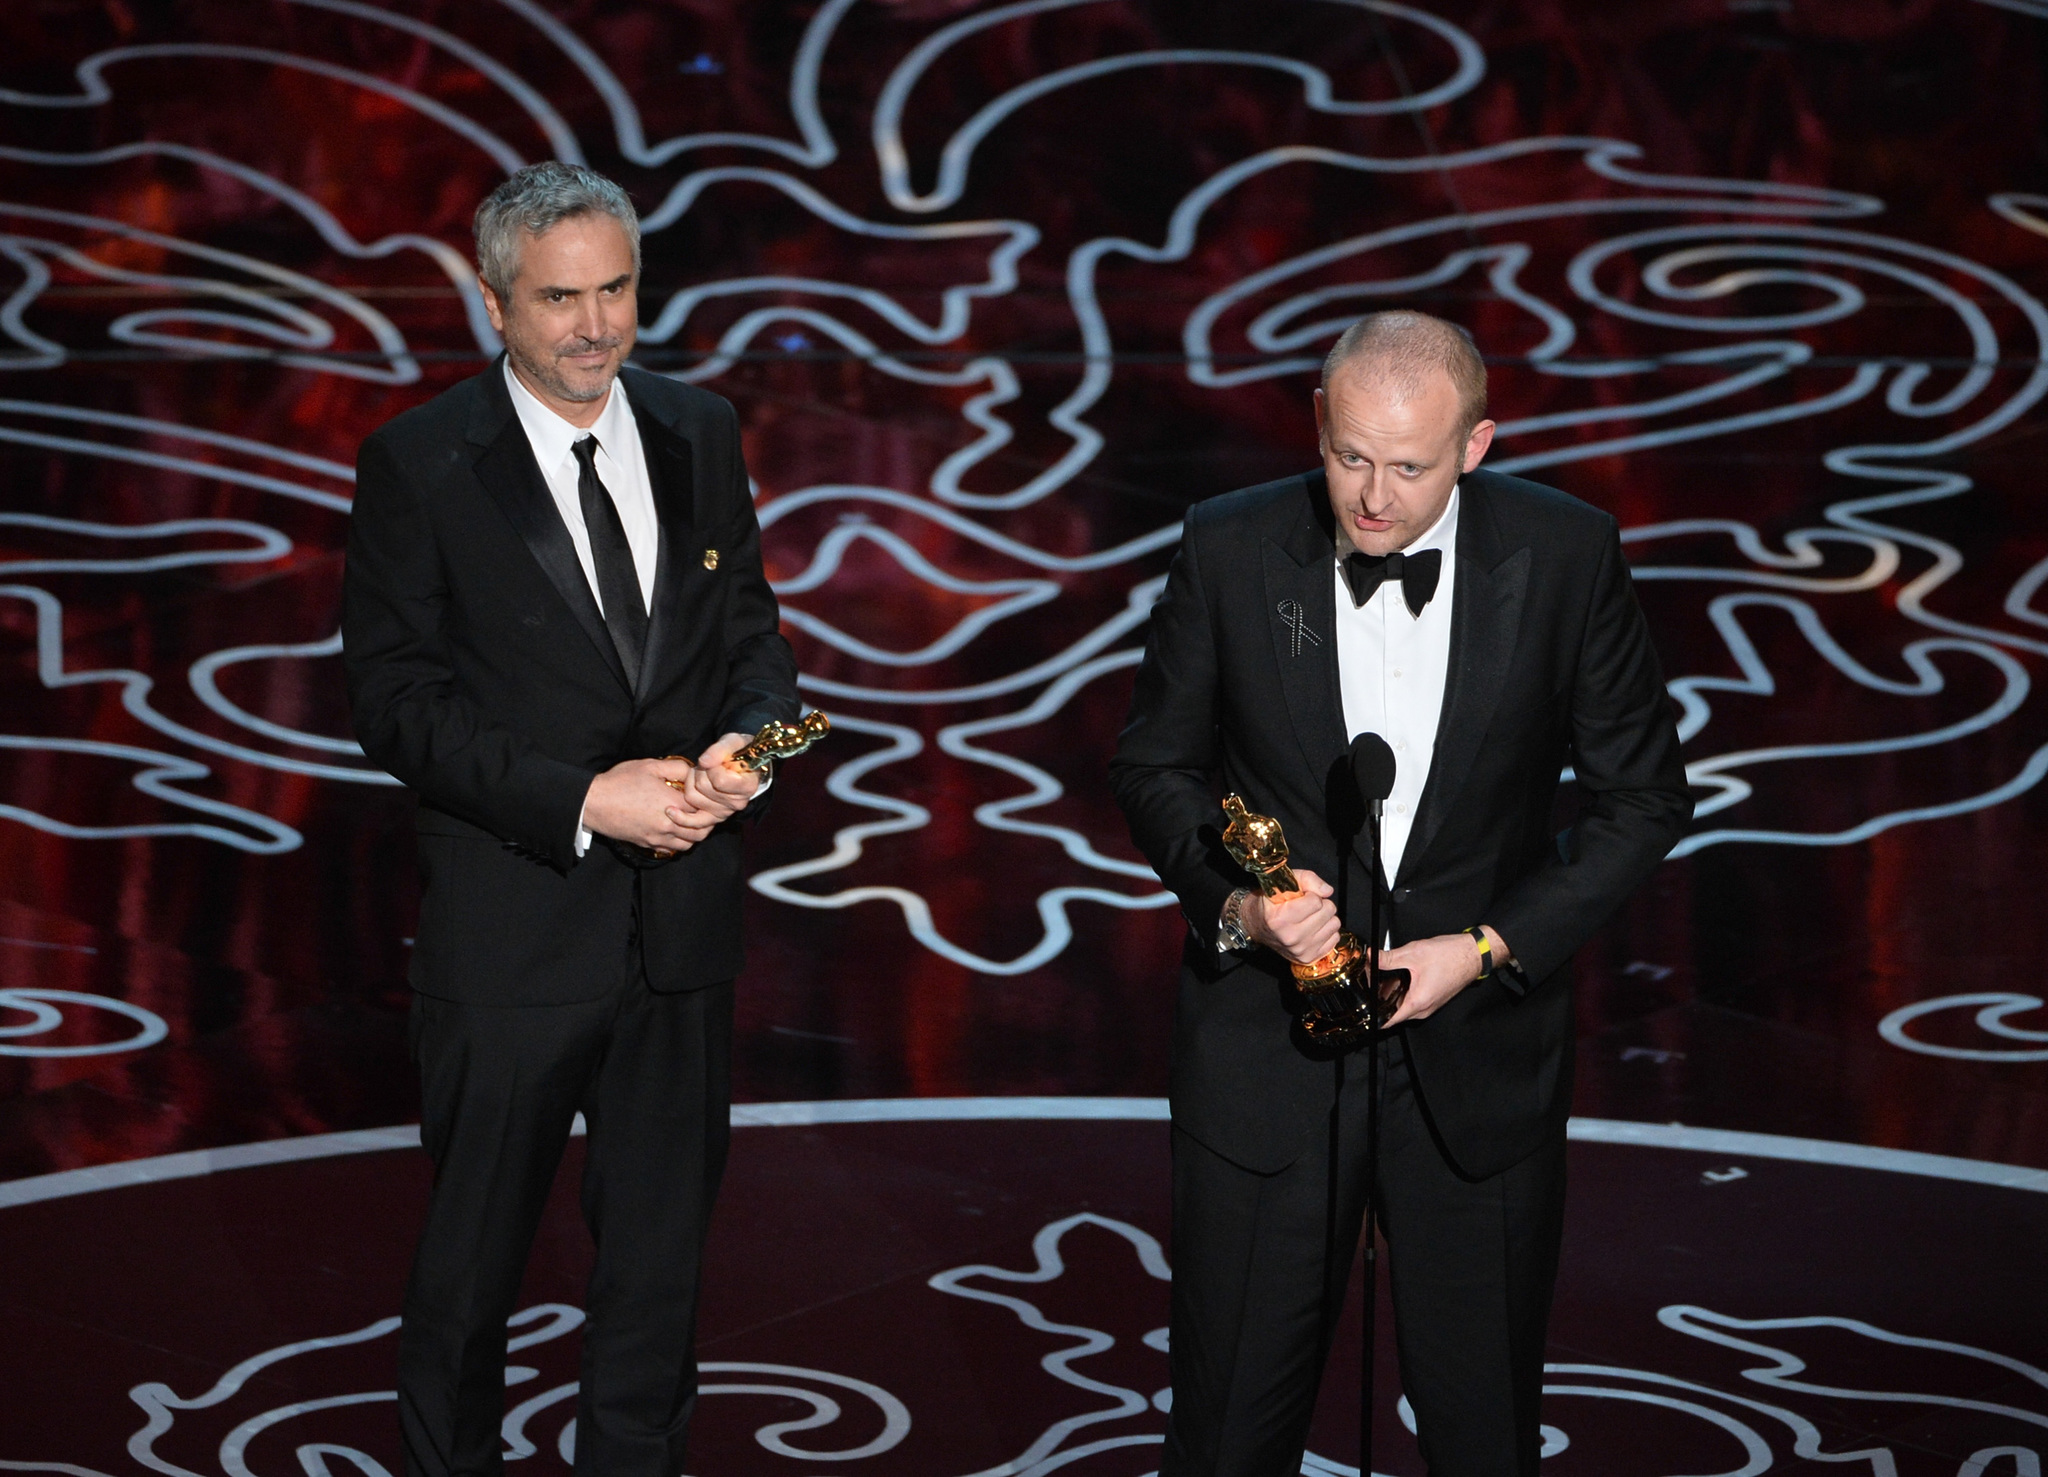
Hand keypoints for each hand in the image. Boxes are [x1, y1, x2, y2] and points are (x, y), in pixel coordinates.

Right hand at [582, 758, 718, 851]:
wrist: (594, 802)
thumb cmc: (621, 782)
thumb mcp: (650, 766)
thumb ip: (677, 767)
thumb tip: (694, 772)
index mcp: (674, 804)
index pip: (705, 809)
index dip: (708, 802)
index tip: (705, 796)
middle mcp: (669, 825)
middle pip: (701, 830)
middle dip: (706, 821)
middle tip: (701, 810)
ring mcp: (658, 837)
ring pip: (688, 843)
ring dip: (693, 833)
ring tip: (689, 820)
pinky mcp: (647, 844)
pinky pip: (671, 850)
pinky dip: (677, 842)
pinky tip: (673, 829)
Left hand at [680, 732, 763, 820]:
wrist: (741, 763)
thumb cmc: (738, 751)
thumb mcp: (733, 742)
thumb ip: (720, 750)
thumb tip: (703, 762)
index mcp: (747, 786)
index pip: (719, 780)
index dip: (712, 766)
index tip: (716, 759)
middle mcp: (737, 803)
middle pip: (702, 787)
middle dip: (700, 771)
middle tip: (708, 764)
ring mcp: (724, 812)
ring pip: (693, 797)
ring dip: (691, 782)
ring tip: (702, 774)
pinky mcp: (712, 818)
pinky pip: (692, 821)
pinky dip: (680, 817)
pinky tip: (670, 811)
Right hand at [1242, 868, 1339, 965]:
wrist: (1257, 926)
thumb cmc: (1271, 902)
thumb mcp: (1283, 883)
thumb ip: (1306, 879)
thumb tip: (1327, 891)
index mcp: (1280, 919)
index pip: (1315, 901)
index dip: (1310, 894)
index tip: (1302, 897)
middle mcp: (1290, 938)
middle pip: (1328, 911)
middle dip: (1320, 904)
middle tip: (1307, 907)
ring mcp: (1300, 950)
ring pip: (1334, 924)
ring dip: (1325, 917)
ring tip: (1310, 917)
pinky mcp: (1309, 958)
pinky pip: (1335, 938)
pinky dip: (1326, 931)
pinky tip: (1313, 929)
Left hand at [1381, 925, 1506, 1026]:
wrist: (1473, 954)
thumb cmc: (1450, 956)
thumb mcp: (1413, 954)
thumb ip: (1388, 958)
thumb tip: (1371, 957)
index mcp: (1417, 1003)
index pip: (1388, 1020)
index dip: (1373, 1012)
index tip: (1364, 1003)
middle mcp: (1424, 1008)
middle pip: (1393, 1011)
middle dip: (1380, 997)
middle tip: (1372, 979)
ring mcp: (1429, 1004)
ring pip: (1403, 1005)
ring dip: (1393, 992)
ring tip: (1386, 974)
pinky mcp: (1433, 998)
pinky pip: (1412, 1000)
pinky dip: (1404, 990)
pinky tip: (1400, 974)